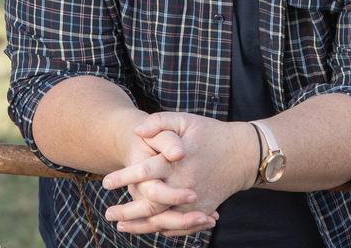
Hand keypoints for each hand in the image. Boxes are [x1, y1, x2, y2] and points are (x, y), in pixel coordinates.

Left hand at [103, 112, 257, 236]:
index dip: (124, 177)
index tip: (106, 182)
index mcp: (178, 161)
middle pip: (151, 203)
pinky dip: (162, 229)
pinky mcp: (202, 210)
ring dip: (141, 226)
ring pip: (163, 219)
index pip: (145, 171)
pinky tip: (147, 228)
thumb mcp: (186, 121)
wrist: (244, 154)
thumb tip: (137, 131)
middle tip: (108, 213)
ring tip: (121, 226)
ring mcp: (195, 201)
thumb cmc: (211, 134)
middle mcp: (185, 184)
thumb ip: (160, 122)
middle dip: (127, 211)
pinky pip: (180, 225)